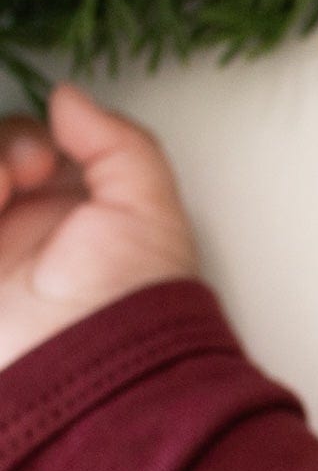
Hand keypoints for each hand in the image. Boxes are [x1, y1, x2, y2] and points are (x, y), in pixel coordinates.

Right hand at [0, 83, 201, 374]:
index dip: (21, 137)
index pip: (16, 145)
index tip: (46, 161)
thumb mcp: (149, 215)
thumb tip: (66, 95)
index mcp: (60, 211)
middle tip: (19, 176)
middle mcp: (15, 228)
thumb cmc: (130, 303)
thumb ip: (120, 145)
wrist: (94, 376)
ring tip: (0, 195)